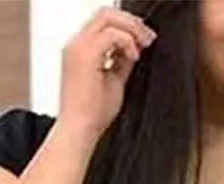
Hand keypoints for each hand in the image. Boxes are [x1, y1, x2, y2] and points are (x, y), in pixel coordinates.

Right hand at [59, 6, 154, 140]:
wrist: (79, 131)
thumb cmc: (91, 115)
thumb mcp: (113, 81)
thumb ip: (121, 62)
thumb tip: (134, 49)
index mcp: (79, 49)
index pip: (103, 21)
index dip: (126, 25)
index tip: (143, 38)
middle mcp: (76, 44)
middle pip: (105, 13)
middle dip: (131, 21)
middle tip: (148, 37)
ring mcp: (78, 47)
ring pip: (108, 17)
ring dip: (131, 28)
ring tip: (144, 44)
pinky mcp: (86, 55)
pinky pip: (112, 34)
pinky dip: (127, 42)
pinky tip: (134, 57)